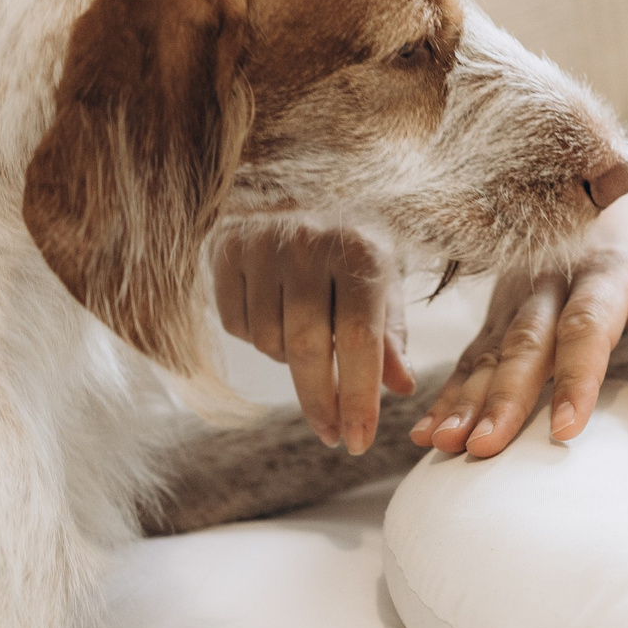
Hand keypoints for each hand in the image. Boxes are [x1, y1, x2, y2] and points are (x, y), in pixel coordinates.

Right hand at [211, 224, 413, 452]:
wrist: (294, 185)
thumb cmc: (350, 247)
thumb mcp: (383, 282)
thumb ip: (390, 335)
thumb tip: (401, 389)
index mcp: (361, 250)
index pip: (359, 339)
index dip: (358, 396)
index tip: (357, 442)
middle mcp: (311, 244)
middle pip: (308, 348)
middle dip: (321, 402)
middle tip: (332, 437)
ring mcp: (264, 244)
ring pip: (269, 341)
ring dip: (290, 360)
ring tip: (308, 337)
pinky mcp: (226, 249)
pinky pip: (236, 326)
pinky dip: (256, 336)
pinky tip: (274, 312)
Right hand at [414, 179, 627, 458]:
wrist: (609, 201)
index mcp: (608, 271)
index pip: (588, 326)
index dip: (577, 378)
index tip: (566, 432)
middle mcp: (554, 278)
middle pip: (526, 342)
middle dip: (504, 397)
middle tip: (485, 448)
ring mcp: (519, 293)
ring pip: (489, 349)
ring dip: (465, 399)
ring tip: (445, 445)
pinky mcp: (498, 311)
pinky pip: (470, 354)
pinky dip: (448, 393)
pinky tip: (427, 433)